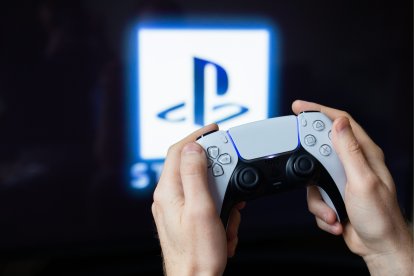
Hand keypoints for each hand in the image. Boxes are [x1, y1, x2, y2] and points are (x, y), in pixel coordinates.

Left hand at [151, 124, 244, 275]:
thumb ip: (195, 174)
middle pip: (192, 168)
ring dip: (221, 198)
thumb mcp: (201, 209)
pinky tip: (224, 226)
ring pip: (202, 188)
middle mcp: (167, 197)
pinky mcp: (184, 219)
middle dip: (217, 175)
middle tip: (231, 181)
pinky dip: (218, 210)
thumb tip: (193, 147)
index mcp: (168, 191)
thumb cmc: (198, 253)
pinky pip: (204, 204)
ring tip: (229, 216)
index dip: (196, 136)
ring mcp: (175, 208)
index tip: (213, 130)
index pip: (178, 151)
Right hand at [292, 100, 412, 274]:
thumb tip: (339, 123)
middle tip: (313, 178)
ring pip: (313, 177)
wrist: (378, 247)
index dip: (319, 111)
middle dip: (311, 165)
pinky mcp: (334, 194)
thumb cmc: (380, 217)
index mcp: (364, 154)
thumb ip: (349, 151)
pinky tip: (337, 218)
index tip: (299, 107)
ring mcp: (342, 180)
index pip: (340, 122)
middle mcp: (353, 164)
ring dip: (318, 199)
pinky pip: (314, 196)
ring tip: (334, 210)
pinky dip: (321, 210)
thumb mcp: (363, 181)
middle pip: (320, 149)